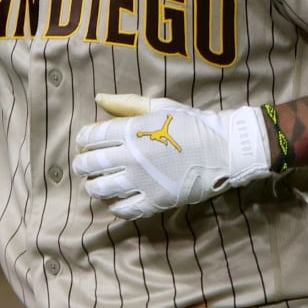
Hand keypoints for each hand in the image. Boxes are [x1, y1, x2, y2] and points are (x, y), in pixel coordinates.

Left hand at [73, 94, 271, 220]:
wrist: (225, 148)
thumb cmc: (192, 124)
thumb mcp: (159, 107)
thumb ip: (126, 104)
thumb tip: (98, 98)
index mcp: (132, 131)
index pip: (91, 136)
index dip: (83, 139)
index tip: (85, 142)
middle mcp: (132, 156)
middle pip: (90, 164)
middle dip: (82, 164)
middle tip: (84, 165)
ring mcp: (142, 181)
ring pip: (100, 189)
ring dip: (92, 187)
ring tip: (96, 184)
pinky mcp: (155, 201)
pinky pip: (123, 209)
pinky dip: (114, 206)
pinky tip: (116, 200)